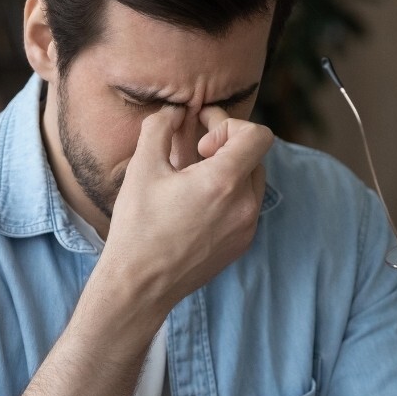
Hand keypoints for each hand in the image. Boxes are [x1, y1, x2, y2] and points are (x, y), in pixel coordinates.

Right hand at [100, 105, 272, 311]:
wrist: (140, 284)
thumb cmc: (138, 226)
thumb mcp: (142, 167)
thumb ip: (160, 127)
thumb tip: (175, 111)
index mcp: (223, 182)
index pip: (258, 135)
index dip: (230, 125)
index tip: (202, 139)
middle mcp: (244, 205)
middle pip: (255, 156)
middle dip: (227, 145)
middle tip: (195, 148)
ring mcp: (247, 227)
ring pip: (252, 181)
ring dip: (229, 170)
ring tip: (194, 177)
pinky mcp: (242, 244)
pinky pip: (246, 207)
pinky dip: (229, 195)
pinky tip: (197, 204)